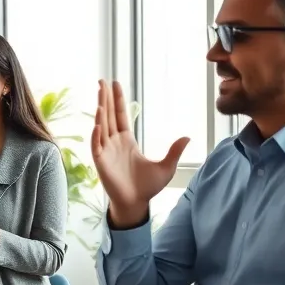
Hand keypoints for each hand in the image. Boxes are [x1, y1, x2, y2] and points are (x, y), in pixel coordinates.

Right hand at [92, 79, 188, 226]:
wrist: (136, 203)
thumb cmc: (148, 187)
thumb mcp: (166, 166)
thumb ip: (174, 151)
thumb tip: (187, 137)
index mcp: (127, 141)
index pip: (120, 115)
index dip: (118, 100)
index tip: (114, 83)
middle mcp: (114, 143)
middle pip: (109, 115)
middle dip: (105, 98)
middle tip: (102, 80)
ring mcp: (106, 151)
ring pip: (101, 126)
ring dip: (100, 111)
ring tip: (100, 96)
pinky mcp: (101, 162)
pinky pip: (96, 145)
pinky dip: (96, 135)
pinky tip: (97, 123)